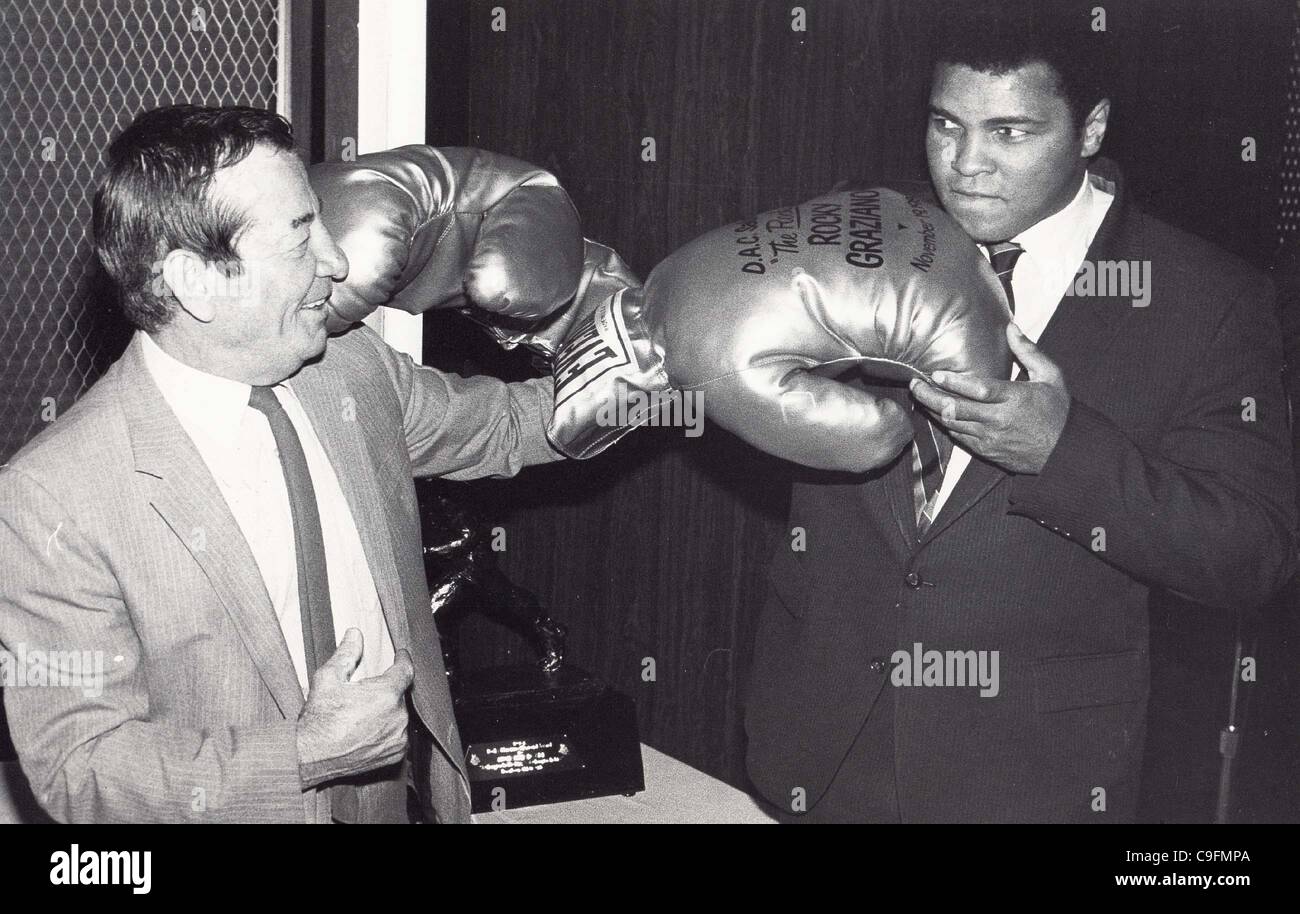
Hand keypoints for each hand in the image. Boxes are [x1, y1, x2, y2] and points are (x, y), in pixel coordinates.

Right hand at [295, 628, 413, 786]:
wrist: (309, 757)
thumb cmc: (318, 719)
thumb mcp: (328, 679)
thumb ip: (346, 653)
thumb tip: (355, 634)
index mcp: (386, 694)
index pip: (405, 670)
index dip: (403, 660)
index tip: (400, 655)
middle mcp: (398, 716)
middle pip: (399, 694)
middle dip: (386, 690)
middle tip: (364, 694)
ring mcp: (398, 737)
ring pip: (399, 715)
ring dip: (387, 711)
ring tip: (362, 715)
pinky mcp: (395, 754)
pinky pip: (398, 735)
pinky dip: (387, 730)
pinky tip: (367, 730)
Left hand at [908, 323, 1069, 474]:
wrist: (1066, 450)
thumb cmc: (1058, 409)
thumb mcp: (1050, 375)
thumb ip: (1028, 351)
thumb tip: (1010, 326)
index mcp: (1015, 398)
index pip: (979, 390)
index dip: (954, 383)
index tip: (934, 375)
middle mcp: (999, 420)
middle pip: (956, 409)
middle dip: (930, 397)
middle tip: (914, 385)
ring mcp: (991, 438)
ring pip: (953, 425)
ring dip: (933, 411)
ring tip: (920, 397)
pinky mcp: (987, 451)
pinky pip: (959, 438)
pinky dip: (946, 425)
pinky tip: (937, 414)